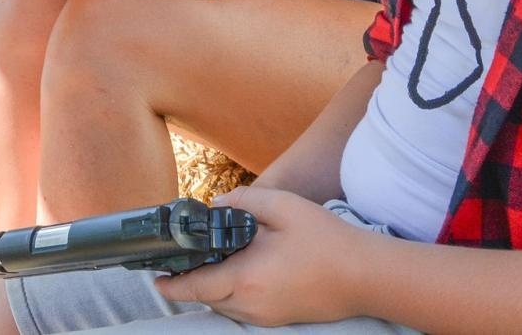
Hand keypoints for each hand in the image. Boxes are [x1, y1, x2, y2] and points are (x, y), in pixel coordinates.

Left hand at [155, 187, 365, 326]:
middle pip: (207, 298)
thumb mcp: (283, 207)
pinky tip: (244, 272)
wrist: (365, 276)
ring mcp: (266, 316)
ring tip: (214, 262)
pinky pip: (244, 309)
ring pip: (225, 306)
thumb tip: (218, 205)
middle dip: (193, 282)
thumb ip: (245, 202)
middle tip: (186, 259)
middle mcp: (251, 304)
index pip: (195, 287)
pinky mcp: (279, 319)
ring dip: (214, 288)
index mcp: (246, 277)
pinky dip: (234, 294)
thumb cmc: (326, 241)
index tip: (155, 277)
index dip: (172, 284)